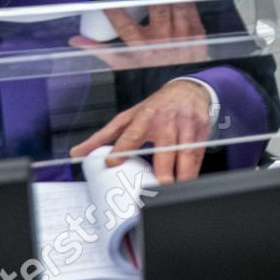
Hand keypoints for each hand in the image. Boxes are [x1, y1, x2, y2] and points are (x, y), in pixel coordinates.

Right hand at [69, 2, 208, 70]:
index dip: (113, 9)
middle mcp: (162, 39)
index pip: (123, 24)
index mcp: (142, 46)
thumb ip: (100, 50)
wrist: (182, 87)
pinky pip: (193, 10)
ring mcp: (182, 35)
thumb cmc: (150, 75)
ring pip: (177, 4)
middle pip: (157, 7)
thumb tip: (75, 40)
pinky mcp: (198, 33)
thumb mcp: (123, 64)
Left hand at [71, 81, 212, 182]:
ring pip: (186, 152)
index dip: (122, 147)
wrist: (188, 90)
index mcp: (145, 116)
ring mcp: (187, 125)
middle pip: (165, 145)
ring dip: (183, 172)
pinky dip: (194, 170)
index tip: (113, 162)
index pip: (132, 133)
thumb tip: (76, 153)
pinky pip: (199, 154)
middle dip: (164, 166)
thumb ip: (103, 136)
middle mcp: (167, 120)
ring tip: (176, 188)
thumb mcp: (128, 116)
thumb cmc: (155, 106)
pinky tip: (188, 181)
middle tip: (161, 184)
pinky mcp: (202, 131)